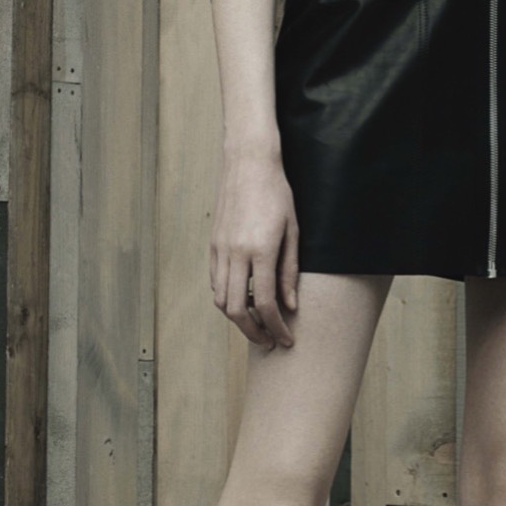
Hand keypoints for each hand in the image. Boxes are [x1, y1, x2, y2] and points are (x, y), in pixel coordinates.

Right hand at [209, 144, 298, 348]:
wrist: (248, 164)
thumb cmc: (277, 193)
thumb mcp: (293, 231)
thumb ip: (289, 271)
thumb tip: (290, 305)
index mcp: (259, 250)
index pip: (264, 303)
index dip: (276, 327)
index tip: (286, 339)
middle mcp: (235, 253)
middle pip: (236, 309)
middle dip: (253, 331)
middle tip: (269, 341)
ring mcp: (220, 249)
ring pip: (220, 299)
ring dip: (238, 318)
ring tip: (258, 322)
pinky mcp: (212, 245)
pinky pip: (215, 282)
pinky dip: (227, 297)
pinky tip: (243, 298)